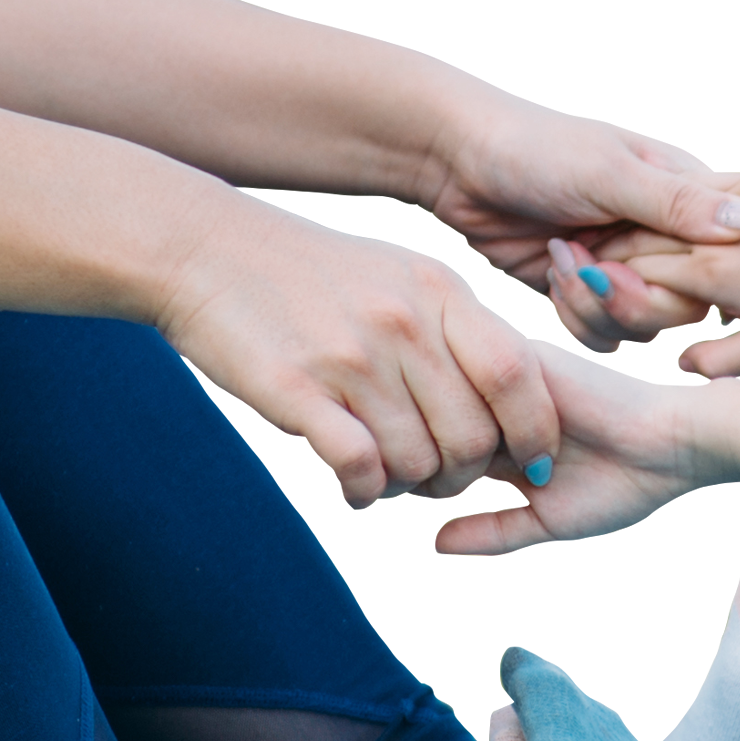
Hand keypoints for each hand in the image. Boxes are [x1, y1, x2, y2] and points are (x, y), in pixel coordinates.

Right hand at [158, 203, 572, 508]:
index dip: (535, 432)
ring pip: (416, 462)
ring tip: (389, 473)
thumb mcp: (396, 274)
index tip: (529, 462)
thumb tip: (509, 391)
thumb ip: (453, 326)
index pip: (518, 375)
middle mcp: (402, 323)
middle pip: (471, 435)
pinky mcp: (295, 390)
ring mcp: (350, 357)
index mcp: (436, 292)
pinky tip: (352, 479)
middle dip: (464, 476)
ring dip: (409, 486)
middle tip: (440, 480)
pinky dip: (364, 491)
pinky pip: (359, 468)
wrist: (204, 250)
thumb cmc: (307, 274)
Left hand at [394, 328, 706, 553]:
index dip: (419, 474)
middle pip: (431, 420)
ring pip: (443, 396)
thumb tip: (434, 545)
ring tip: (450, 460)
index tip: (411, 492)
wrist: (672, 443)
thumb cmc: (622, 484)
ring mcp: (507, 380)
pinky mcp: (520, 357)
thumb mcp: (546, 521)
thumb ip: (493, 532)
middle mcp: (500, 406)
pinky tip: (471, 435)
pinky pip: (468, 372)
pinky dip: (461, 405)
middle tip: (416, 476)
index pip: (438, 449)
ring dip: (436, 429)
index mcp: (503, 439)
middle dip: (419, 451)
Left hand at [419, 98, 739, 354]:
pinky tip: (550, 279)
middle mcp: (660, 244)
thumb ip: (679, 205)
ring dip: (599, 312)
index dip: (679, 279)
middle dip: (633, 302)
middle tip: (590, 269)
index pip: (717, 269)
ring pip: (643, 335)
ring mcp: (622, 275)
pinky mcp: (583, 300)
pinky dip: (576, 322)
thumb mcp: (609, 173)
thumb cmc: (536, 149)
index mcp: (683, 203)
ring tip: (563, 264)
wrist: (455, 163)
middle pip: (684, 314)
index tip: (629, 259)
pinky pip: (602, 341)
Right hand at [596, 176, 739, 378]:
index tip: (576, 292)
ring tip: (612, 237)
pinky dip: (675, 204)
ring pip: (666, 205)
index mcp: (713, 273)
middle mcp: (719, 228)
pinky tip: (672, 218)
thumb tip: (673, 367)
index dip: (598, 284)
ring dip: (637, 221)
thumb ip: (712, 363)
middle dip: (605, 251)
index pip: (630, 273)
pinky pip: (701, 186)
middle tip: (577, 262)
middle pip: (640, 235)